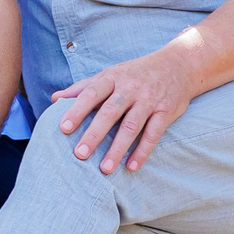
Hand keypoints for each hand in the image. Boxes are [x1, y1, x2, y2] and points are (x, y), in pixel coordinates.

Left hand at [53, 40, 199, 174]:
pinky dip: (142, 151)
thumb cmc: (136, 73)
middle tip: (79, 154)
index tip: (63, 128)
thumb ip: (83, 87)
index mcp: (112, 78)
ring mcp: (149, 100)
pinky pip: (153, 134)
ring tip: (104, 169)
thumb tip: (54, 98)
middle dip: (94, 134)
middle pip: (110, 112)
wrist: (179, 64)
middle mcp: (130, 88)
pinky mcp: (165, 111)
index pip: (91, 94)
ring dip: (117, 149)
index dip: (77, 111)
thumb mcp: (110, 74)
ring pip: (131, 126)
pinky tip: (131, 166)